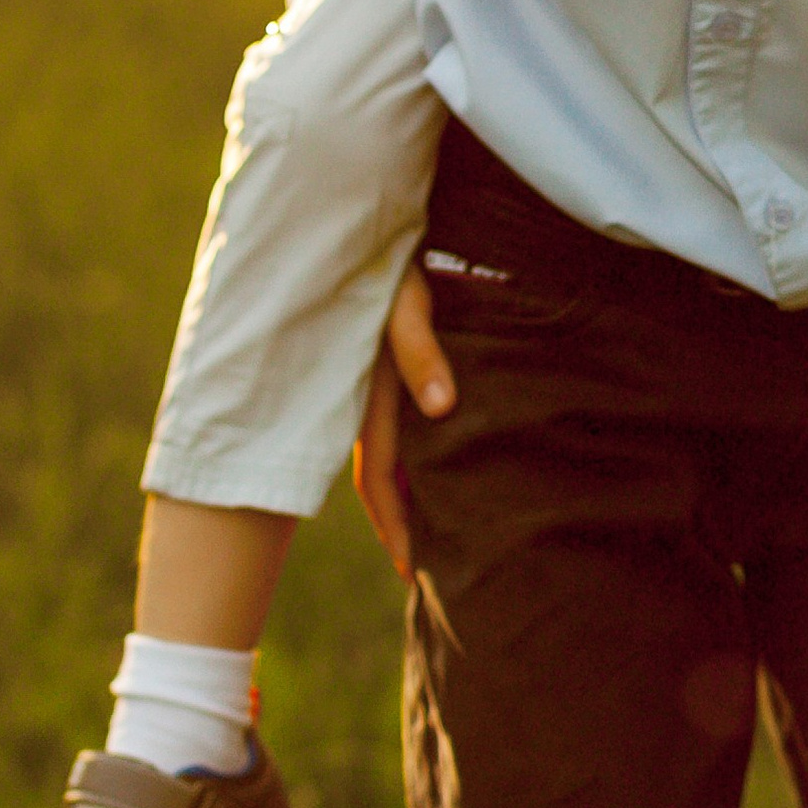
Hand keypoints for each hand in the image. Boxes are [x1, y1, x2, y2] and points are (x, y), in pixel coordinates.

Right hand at [351, 260, 454, 578]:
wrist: (367, 233)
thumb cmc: (393, 268)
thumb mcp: (406, 306)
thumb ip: (420, 353)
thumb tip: (442, 408)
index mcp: (369, 397)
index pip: (378, 481)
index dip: (394, 527)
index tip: (411, 572)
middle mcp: (366, 403)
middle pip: (381, 482)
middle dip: (400, 527)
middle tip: (428, 573)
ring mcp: (374, 391)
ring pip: (390, 460)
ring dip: (407, 498)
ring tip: (436, 534)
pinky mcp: (387, 373)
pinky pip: (398, 432)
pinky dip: (412, 463)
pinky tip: (436, 471)